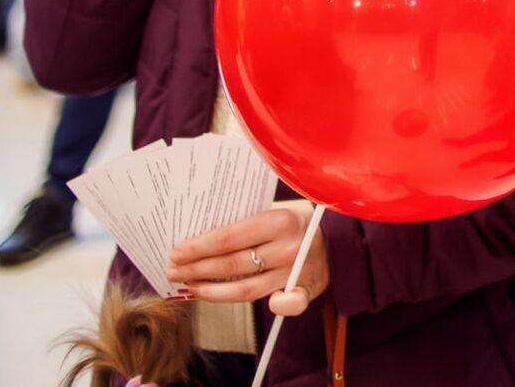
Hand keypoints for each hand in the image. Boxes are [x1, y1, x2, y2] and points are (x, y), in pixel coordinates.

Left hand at [169, 200, 328, 316]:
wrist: (340, 238)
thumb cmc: (299, 222)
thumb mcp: (278, 209)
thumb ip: (247, 221)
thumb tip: (203, 233)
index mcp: (280, 221)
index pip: (228, 238)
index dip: (198, 248)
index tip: (177, 252)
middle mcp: (288, 248)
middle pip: (231, 265)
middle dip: (196, 269)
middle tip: (173, 271)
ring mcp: (295, 272)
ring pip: (244, 290)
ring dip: (210, 290)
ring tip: (189, 286)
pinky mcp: (304, 292)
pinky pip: (281, 305)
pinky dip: (265, 306)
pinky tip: (236, 304)